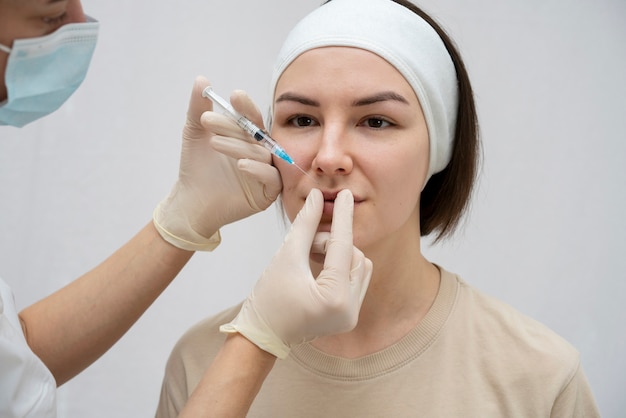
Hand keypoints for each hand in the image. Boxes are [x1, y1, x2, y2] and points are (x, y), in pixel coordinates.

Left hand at [153, 76, 281, 250]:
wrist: (190, 201)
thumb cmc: (195, 168)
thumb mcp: (195, 134)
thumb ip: (198, 109)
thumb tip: (201, 79)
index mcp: (249, 138)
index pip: (254, 119)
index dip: (246, 107)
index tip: (234, 97)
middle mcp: (261, 154)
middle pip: (257, 136)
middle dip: (234, 127)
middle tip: (208, 121)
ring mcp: (267, 173)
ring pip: (261, 155)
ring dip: (238, 147)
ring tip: (214, 143)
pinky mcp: (267, 194)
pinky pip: (271, 178)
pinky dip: (258, 170)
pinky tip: (241, 164)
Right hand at [220, 189, 372, 358]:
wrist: (261, 336)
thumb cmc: (268, 300)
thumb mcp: (286, 257)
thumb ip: (305, 225)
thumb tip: (317, 197)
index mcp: (335, 298)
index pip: (343, 247)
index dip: (343, 217)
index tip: (344, 195)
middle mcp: (350, 310)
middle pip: (356, 256)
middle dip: (333, 244)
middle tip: (308, 243)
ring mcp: (352, 316)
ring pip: (359, 267)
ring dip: (339, 256)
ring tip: (310, 256)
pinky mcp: (349, 316)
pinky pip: (355, 280)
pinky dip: (340, 268)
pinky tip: (318, 266)